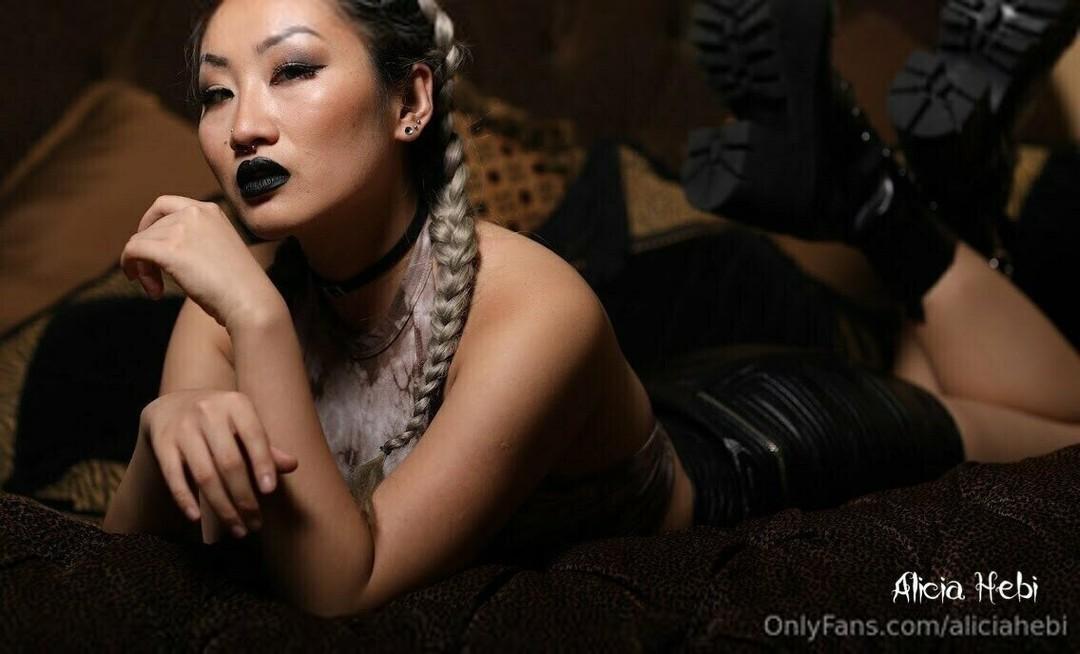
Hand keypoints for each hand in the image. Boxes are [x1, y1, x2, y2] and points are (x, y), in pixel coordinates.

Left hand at [120, 195, 281, 329]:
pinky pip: (133, 251)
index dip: (150, 223)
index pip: (166, 205)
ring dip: (143, 268)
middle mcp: (195, 213)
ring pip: (140, 242)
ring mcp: (181, 229)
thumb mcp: (219, 249)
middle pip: (150, 228)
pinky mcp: (169, 249)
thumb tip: (161, 249)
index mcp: (210, 211)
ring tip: (157, 290)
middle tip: (155, 280)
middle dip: (147, 254)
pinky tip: (150, 288)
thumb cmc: (240, 286)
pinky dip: (131, 267)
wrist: (250, 300)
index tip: (148, 244)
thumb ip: (196, 240)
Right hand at [140, 389, 298, 536]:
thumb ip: (265, 446)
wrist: (171, 406)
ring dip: (222, 506)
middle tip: (255, 523)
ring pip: (204, 474)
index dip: (263, 464)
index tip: (269, 491)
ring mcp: (183, 428)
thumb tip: (292, 465)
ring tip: (236, 528)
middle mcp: (208, 412)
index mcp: (236, 404)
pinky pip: (174, 476)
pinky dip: (185, 499)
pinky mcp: (162, 444)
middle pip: (229, 462)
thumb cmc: (218, 420)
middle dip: (244, 497)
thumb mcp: (242, 423)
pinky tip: (197, 518)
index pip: (254, 436)